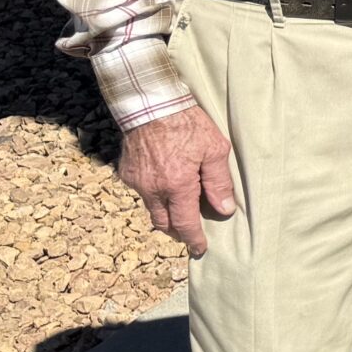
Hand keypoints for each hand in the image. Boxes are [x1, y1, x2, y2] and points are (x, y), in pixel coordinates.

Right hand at [118, 104, 235, 256]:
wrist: (150, 102)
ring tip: (181, 210)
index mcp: (177, 186)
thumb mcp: (214, 150)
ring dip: (166, 214)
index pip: (185, 224)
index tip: (201, 249)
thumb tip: (225, 209)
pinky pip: (142, 192)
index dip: (194, 240)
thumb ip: (219, 182)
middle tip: (191, 233)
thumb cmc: (186, 123)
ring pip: (151, 209)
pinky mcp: (126, 172)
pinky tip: (166, 186)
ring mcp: (136, 181)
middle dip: (178, 232)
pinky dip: (154, 195)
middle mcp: (153, 189)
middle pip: (164, 223)